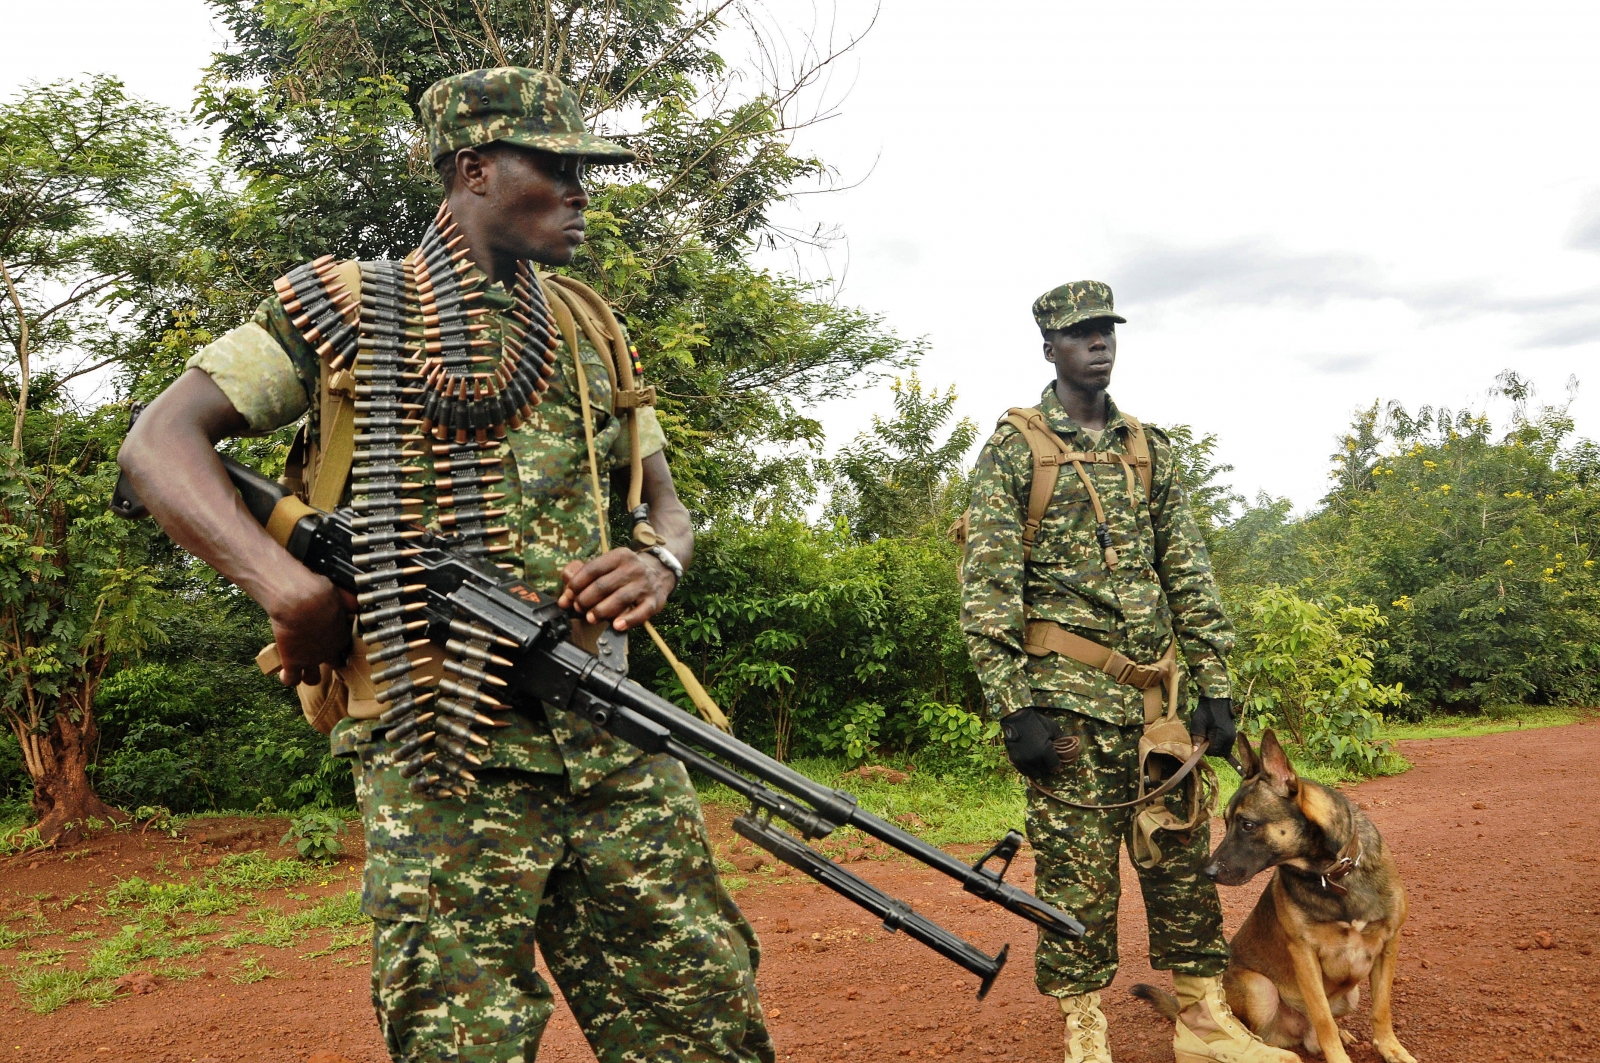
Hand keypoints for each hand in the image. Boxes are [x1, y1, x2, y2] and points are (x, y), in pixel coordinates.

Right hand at [266, 571, 355, 686]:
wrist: (298, 600)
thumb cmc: (319, 592)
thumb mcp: (341, 594)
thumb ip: (349, 602)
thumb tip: (354, 602)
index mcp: (342, 636)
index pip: (344, 645)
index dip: (337, 642)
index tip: (330, 636)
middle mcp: (329, 652)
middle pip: (334, 663)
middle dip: (329, 660)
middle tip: (319, 653)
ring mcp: (310, 659)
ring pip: (313, 679)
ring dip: (309, 675)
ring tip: (303, 669)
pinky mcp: (292, 661)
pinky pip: (290, 679)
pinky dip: (287, 679)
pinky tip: (285, 674)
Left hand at [558, 547, 676, 631]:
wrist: (661, 571)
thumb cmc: (627, 572)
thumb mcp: (610, 566)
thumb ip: (587, 579)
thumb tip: (564, 599)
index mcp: (619, 556)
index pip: (593, 569)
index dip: (577, 584)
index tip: (568, 596)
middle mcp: (633, 568)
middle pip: (603, 585)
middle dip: (585, 599)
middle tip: (578, 608)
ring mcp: (644, 585)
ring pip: (619, 599)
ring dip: (601, 611)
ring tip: (591, 618)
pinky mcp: (654, 601)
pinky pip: (641, 613)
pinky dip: (628, 620)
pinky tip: (616, 626)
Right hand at [1001, 708, 1062, 777]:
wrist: (1015, 718)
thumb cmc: (1035, 722)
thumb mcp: (1052, 727)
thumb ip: (1061, 738)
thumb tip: (1069, 745)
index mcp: (1045, 751)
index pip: (1055, 767)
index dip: (1057, 764)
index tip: (1057, 760)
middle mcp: (1034, 759)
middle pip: (1045, 770)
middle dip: (1048, 765)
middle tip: (1047, 758)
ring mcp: (1023, 760)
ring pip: (1035, 773)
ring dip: (1038, 768)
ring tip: (1038, 760)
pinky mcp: (1014, 760)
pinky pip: (1024, 771)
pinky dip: (1029, 769)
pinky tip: (1030, 761)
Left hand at [1189, 696, 1236, 759]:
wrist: (1217, 701)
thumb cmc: (1205, 712)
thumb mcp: (1197, 724)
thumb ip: (1196, 739)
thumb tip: (1194, 751)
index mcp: (1220, 736)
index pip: (1213, 752)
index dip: (1205, 748)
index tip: (1201, 740)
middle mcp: (1229, 738)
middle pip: (1219, 753)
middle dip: (1211, 748)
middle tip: (1206, 738)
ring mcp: (1232, 736)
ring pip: (1224, 750)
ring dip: (1216, 747)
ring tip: (1210, 736)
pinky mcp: (1233, 734)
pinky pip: (1227, 745)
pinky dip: (1221, 744)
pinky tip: (1215, 736)